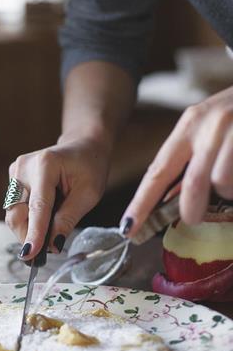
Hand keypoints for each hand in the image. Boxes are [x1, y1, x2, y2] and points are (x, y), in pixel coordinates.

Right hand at [5, 138, 110, 258]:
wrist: (82, 146)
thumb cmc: (89, 167)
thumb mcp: (89, 194)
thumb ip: (68, 219)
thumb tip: (53, 245)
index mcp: (45, 165)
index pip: (38, 207)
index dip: (34, 233)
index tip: (30, 254)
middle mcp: (24, 166)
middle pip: (17, 213)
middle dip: (28, 235)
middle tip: (46, 250)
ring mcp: (15, 171)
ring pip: (13, 213)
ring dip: (28, 228)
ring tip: (48, 229)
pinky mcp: (12, 178)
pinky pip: (14, 207)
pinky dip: (27, 218)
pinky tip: (43, 214)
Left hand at [123, 85, 232, 235]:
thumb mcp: (209, 126)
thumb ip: (190, 157)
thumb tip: (169, 198)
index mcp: (190, 124)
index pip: (158, 171)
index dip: (142, 202)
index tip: (129, 226)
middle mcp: (212, 125)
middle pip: (194, 184)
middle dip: (191, 209)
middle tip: (191, 218)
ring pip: (224, 183)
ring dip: (228, 192)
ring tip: (232, 181)